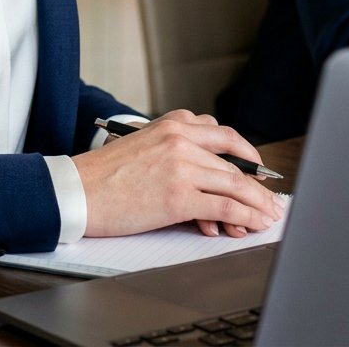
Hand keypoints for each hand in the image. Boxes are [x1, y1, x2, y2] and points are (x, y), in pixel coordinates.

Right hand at [73, 109, 285, 238]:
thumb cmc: (105, 173)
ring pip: (236, 184)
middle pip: (235, 161)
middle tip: (270, 200)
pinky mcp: (179, 196)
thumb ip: (175, 149)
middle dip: (258, 185)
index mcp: (172, 123)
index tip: (256, 168)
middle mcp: (180, 139)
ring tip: (268, 217)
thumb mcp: (143, 144)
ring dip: (258, 204)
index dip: (247, 154)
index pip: (223, 134)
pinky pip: (226, 206)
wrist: (78, 189)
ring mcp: (182, 166)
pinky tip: (253, 225)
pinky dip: (246, 217)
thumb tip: (208, 172)